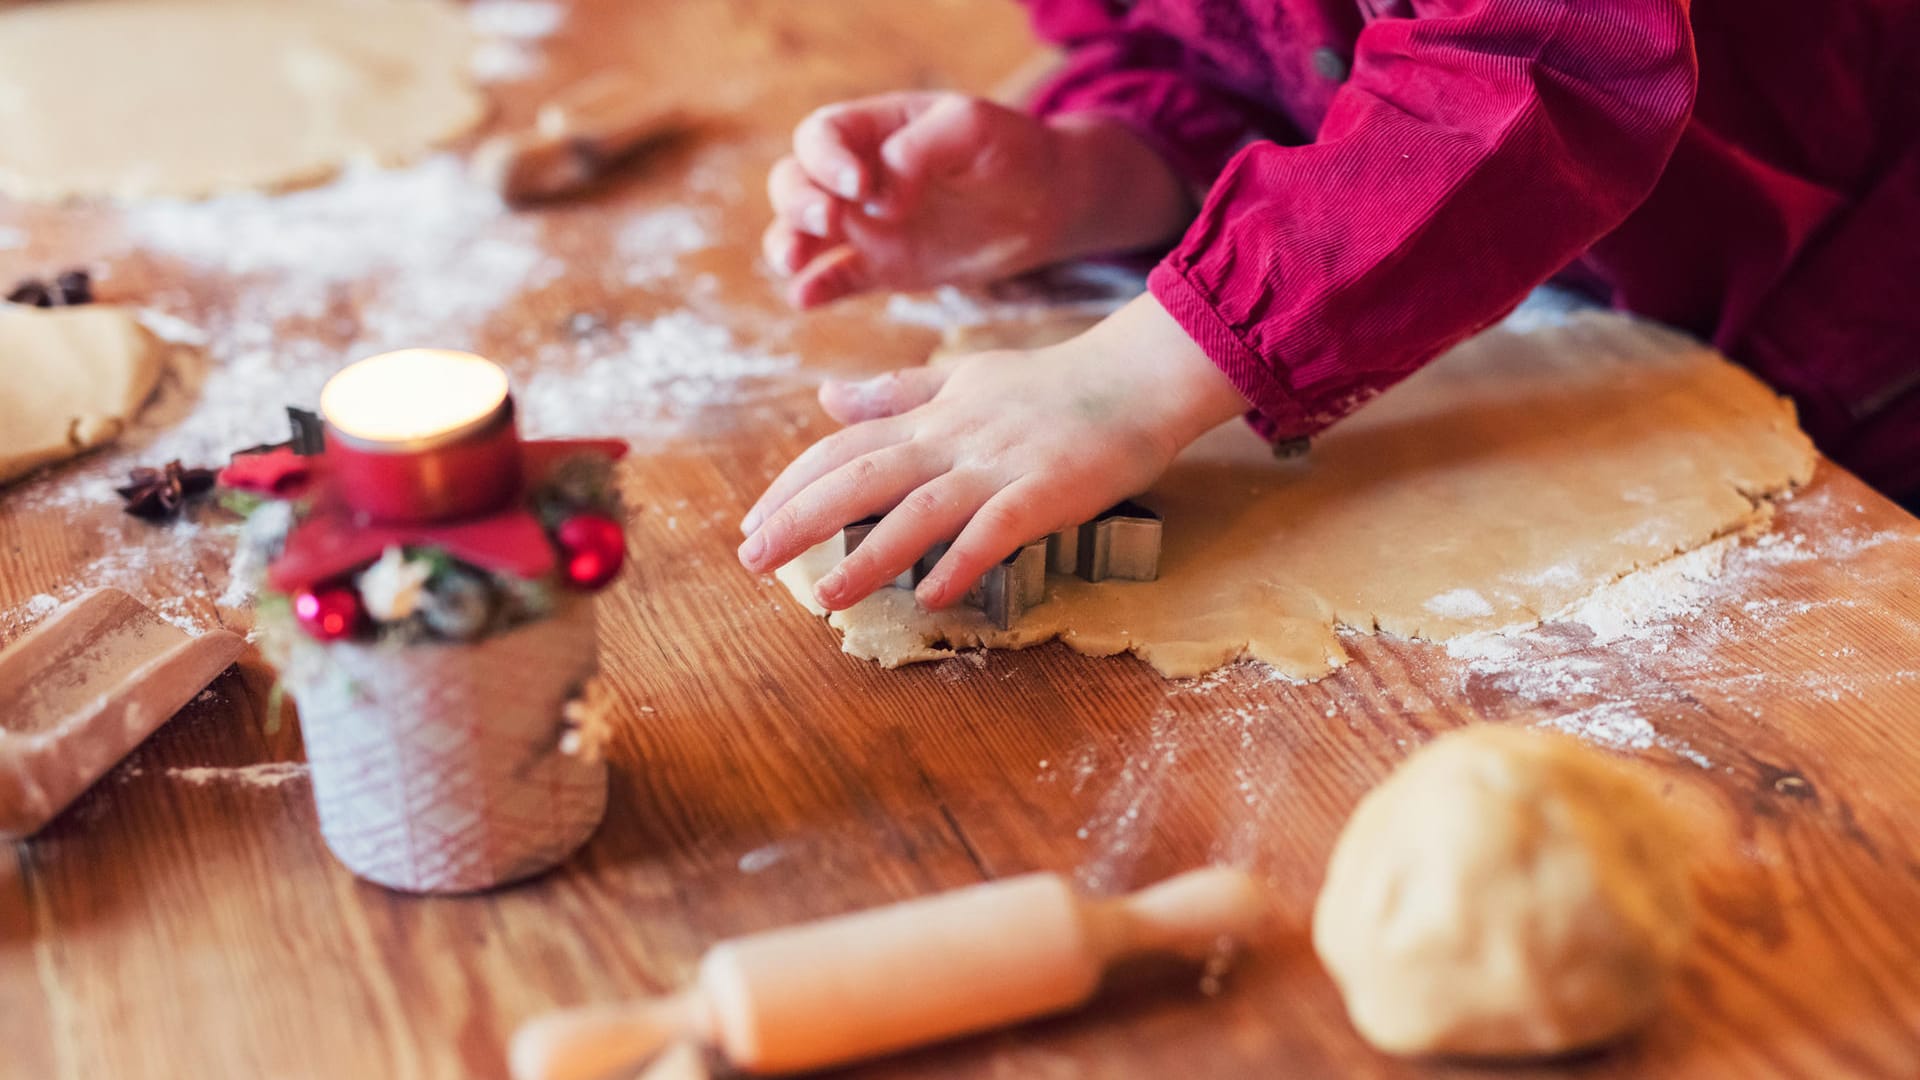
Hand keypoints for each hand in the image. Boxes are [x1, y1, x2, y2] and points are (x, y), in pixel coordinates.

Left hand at [737, 295, 1249, 609]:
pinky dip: (962, 560)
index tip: (752, 524)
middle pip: (862, 476)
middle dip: (801, 518)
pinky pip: (997, 528)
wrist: (1138, 376)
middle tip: (753, 560)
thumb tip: (825, 397)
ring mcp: (999, 464)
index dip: (792, 486)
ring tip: (826, 596)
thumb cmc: (1051, 384)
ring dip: (869, 554)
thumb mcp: (963, 378)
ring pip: (920, 508)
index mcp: (930, 417)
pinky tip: (931, 596)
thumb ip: (895, 395)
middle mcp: (953, 439)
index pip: (843, 448)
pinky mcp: (1047, 489)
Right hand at [763, 92, 1189, 307]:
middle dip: (798, 202)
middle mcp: (857, 176)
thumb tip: (877, 200)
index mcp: (873, 130)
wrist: (1048, 201)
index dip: (825, 159)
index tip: (859, 184)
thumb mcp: (971, 129)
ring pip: (802, 233)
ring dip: (787, 245)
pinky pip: (835, 279)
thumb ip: (919, 153)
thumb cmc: (1011, 149)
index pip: (820, 136)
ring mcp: (866, 224)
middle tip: (827, 222)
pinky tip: (806, 299)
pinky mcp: (882, 268)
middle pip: (794, 182)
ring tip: (793, 263)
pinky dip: (815, 289)